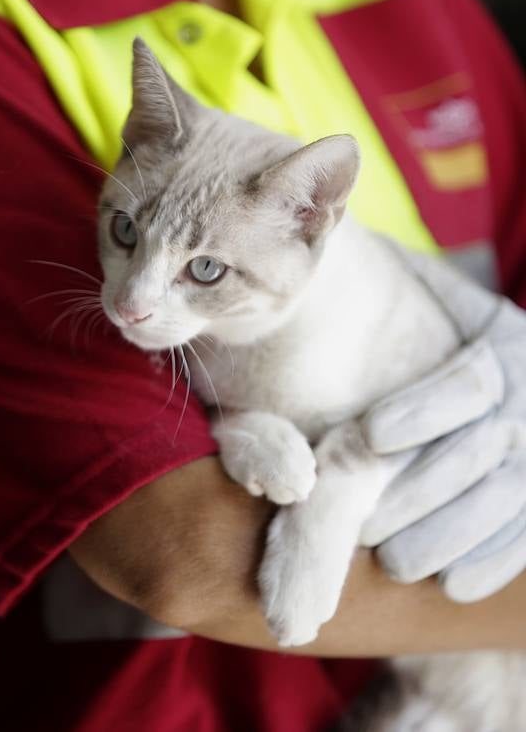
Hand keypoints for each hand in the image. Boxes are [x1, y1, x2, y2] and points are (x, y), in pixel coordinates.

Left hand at [359, 247, 525, 602]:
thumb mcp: (439, 296)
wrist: (510, 368)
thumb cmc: (444, 327)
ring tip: (397, 562)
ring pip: (507, 498)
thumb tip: (334, 256)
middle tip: (366, 522)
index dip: (423, 411)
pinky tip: (452, 585)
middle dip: (425, 490)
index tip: (368, 436)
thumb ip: (401, 285)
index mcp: (507, 347)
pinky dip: (495, 560)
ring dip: (452, 535)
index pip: (470, 382)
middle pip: (485, 450)